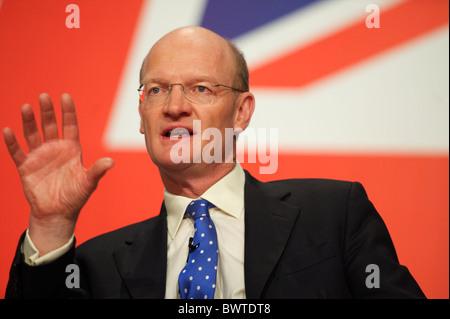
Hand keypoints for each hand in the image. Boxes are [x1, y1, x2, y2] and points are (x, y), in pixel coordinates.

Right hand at [3, 93, 113, 254]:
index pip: (70, 126)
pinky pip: (17, 152)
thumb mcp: (89, 183)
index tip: (66, 96)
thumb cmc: (75, 196)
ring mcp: (39, 156)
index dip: (68, 112)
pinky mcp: (26, 167)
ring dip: (29, 122)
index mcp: (71, 149)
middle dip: (47, 112)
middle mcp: (55, 149)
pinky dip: (12, 142)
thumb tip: (111, 162)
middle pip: (50, 125)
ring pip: (33, 134)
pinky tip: (8, 131)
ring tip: (26, 107)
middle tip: (44, 96)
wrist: (58, 213)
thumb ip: (97, 171)